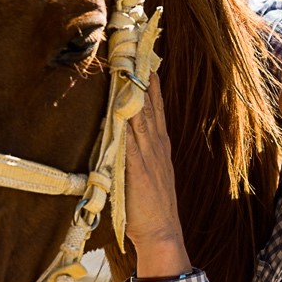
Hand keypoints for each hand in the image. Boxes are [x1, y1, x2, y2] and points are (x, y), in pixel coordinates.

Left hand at [124, 74, 191, 275]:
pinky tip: (119, 104)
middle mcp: (156, 145)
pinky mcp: (137, 169)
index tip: (146, 58)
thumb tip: (122, 133)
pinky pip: (129, 140)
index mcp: (160, 144)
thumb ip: (137, 152)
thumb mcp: (148, 173)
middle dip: (142, 76)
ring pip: (140, 116)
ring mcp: (148, 156)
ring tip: (127, 65)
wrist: (161, 232)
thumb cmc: (150, 207)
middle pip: (148, 103)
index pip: (156, 106)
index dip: (151, 82)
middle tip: (136, 49)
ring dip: (133, 91)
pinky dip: (125, 121)